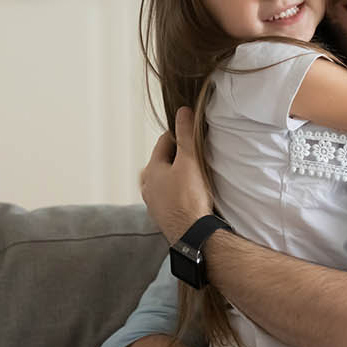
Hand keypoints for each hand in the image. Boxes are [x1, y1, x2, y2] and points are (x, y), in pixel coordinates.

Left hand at [140, 107, 212, 243]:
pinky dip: (179, 192)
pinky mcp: (163, 216)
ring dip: (179, 175)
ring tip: (196, 177)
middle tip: (199, 157)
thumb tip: (183, 110)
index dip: (181, 136)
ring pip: (167, 180)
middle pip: (164, 161)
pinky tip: (192, 196)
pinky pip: (170, 196)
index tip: (196, 138)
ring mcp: (153, 203)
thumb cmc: (190, 197)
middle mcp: (147, 185)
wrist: (193, 235)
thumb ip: (186, 135)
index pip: (164, 141)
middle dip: (179, 156)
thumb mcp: (190, 161)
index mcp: (150, 169)